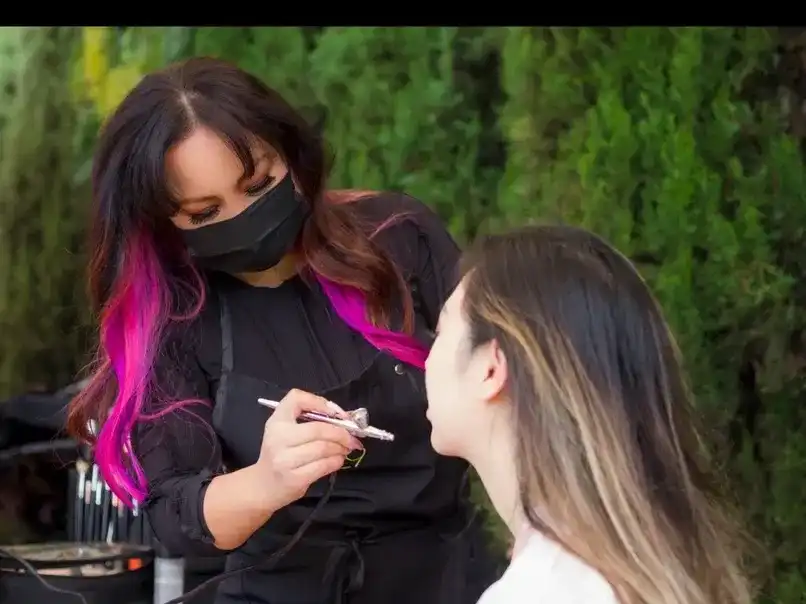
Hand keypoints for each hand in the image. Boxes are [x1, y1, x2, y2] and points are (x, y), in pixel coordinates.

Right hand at [254, 389, 361, 510]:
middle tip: (352, 437)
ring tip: (345, 448)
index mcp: (276, 421)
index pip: (296, 399)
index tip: (336, 413)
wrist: (263, 485)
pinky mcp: (295, 478)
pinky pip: (324, 466)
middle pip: (318, 429)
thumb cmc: (280, 453)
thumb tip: (342, 417)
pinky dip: (336, 461)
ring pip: (324, 448)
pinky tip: (338, 460)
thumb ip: (308, 418)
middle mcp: (278, 438)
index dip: (320, 402)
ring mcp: (285, 460)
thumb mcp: (284, 430)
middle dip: (341, 433)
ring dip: (341, 448)